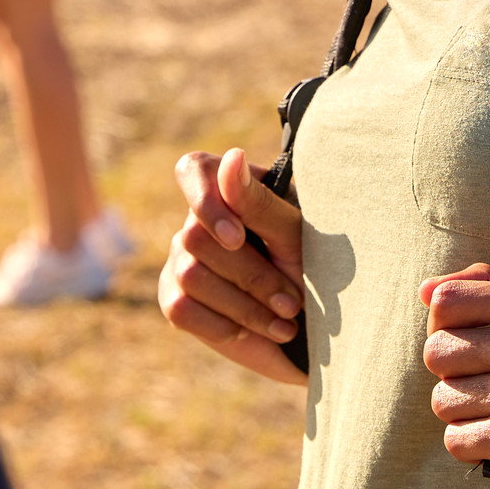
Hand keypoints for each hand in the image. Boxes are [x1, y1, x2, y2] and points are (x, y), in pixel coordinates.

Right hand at [159, 147, 308, 384]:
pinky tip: (254, 331)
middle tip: (292, 301)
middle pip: (196, 235)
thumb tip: (231, 157)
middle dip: (251, 275)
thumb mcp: (295, 237)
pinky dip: (223, 325)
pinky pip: (182, 308)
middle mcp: (197, 219)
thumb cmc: (312, 269)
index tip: (238, 237)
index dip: (207, 202)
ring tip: (283, 321)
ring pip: (190, 275)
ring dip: (245, 306)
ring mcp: (180, 259)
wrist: (315, 329)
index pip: (194, 171)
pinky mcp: (174, 299)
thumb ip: (259, 202)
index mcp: (229, 188)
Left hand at [422, 264, 489, 488]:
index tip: (470, 340)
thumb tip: (425, 290)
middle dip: (453, 369)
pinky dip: (472, 444)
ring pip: (441, 398)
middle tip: (485, 381)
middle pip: (436, 350)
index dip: (447, 323)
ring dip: (463, 410)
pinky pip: (456, 441)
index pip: (447, 300)